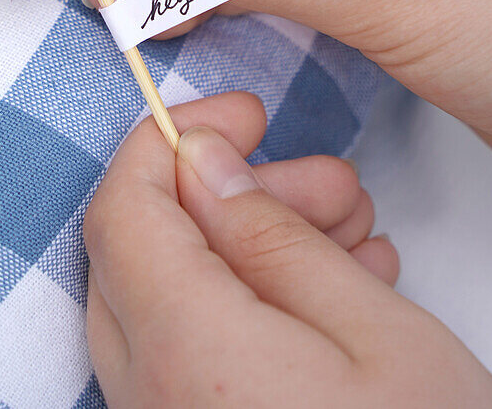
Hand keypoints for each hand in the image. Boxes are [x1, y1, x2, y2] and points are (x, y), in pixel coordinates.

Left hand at [85, 93, 491, 407]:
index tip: (242, 111)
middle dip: (233, 196)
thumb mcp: (370, 329)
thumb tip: (196, 158)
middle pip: (148, 249)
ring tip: (355, 239)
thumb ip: (267, 234)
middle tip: (330, 187)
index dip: (169, 139)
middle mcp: (149, 400)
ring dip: (252, 249)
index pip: (121, 207)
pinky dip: (250, 306)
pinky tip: (338, 296)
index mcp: (184, 354)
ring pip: (173, 298)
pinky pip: (194, 352)